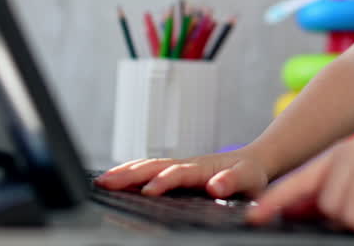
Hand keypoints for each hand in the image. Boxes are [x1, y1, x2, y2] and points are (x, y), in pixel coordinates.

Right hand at [93, 148, 269, 198]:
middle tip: (106, 182)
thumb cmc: (250, 175)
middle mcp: (187, 164)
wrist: (252, 161)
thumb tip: (215, 186)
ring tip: (101, 180)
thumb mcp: (249, 180)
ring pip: (147, 165)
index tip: (149, 191)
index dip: (164, 181)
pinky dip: (129, 171)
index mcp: (203, 168)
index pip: (179, 173)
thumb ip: (234, 182)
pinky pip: (149, 168)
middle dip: (130, 173)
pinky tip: (115, 178)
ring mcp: (178, 166)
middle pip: (154, 165)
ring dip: (124, 172)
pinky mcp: (174, 170)